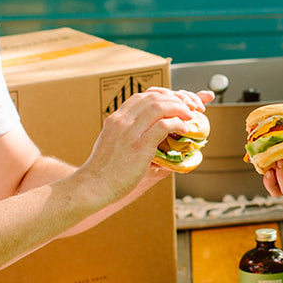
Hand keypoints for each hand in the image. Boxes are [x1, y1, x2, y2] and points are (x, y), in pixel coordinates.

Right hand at [82, 86, 209, 200]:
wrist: (93, 186)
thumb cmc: (104, 171)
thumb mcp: (112, 145)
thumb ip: (127, 136)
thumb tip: (147, 137)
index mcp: (116, 119)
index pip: (143, 96)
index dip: (163, 96)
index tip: (175, 103)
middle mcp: (122, 120)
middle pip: (154, 97)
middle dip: (175, 99)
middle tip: (188, 108)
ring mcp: (130, 132)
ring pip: (160, 106)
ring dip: (179, 108)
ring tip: (189, 115)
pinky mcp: (139, 146)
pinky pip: (164, 126)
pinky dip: (177, 124)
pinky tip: (184, 130)